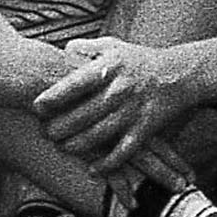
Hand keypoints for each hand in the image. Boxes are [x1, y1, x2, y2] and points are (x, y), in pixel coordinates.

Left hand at [33, 33, 209, 164]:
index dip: (52, 97)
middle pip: (82, 114)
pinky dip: (107, 163)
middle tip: (46, 133)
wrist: (180, 74)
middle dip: (60, 127)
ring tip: (63, 148)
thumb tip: (62, 49)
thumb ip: (86, 47)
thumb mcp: (114, 46)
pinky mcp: (145, 127)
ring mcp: (133, 110)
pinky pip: (123, 150)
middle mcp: (120, 89)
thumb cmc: (140, 60)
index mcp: (109, 68)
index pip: (74, 84)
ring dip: (77, 145)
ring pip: (99, 135)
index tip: (36, 107)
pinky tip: (92, 170)